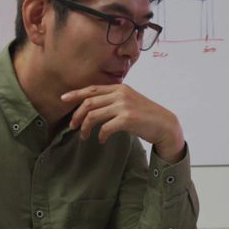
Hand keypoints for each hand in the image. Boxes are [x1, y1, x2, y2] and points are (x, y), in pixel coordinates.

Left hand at [61, 85, 184, 161]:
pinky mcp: (127, 119)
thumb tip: (93, 106)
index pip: (92, 89)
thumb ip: (114, 100)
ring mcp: (124, 106)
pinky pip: (105, 128)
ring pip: (93, 115)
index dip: (76, 93)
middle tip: (72, 126)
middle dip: (77, 115)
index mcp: (120, 88)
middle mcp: (120, 94)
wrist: (165, 125)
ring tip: (84, 136)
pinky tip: (101, 140)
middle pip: (89, 102)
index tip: (63, 99)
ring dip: (85, 128)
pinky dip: (100, 135)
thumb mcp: (130, 101)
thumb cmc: (146, 116)